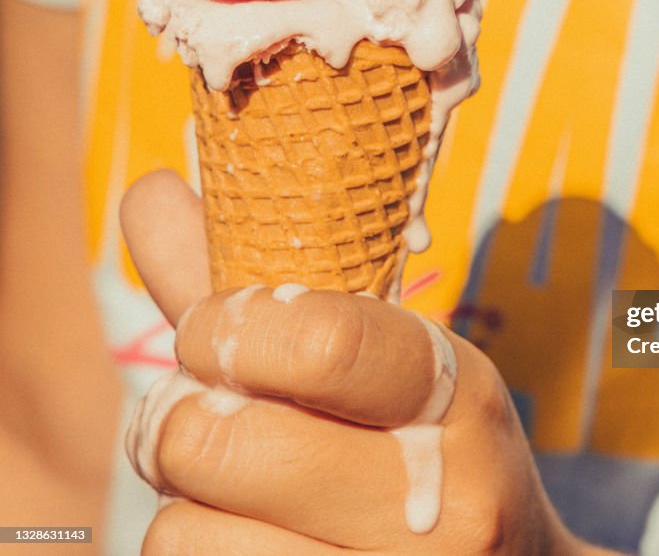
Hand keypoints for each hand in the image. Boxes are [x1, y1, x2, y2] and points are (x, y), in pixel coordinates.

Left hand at [120, 170, 587, 554]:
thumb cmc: (435, 454)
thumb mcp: (391, 370)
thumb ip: (267, 292)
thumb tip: (147, 191)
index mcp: (460, 399)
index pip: (321, 343)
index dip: (224, 327)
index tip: (213, 331)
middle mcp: (443, 505)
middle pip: (218, 445)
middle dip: (183, 421)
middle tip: (211, 417)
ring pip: (184, 531)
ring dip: (186, 500)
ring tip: (241, 490)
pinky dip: (198, 545)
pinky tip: (254, 535)